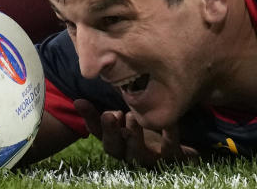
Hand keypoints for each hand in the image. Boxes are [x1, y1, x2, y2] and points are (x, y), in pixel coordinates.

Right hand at [74, 99, 198, 166]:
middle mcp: (129, 152)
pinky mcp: (171, 157)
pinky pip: (170, 149)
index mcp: (117, 140)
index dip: (89, 119)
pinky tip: (169, 121)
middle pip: (113, 148)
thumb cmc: (146, 125)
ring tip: (132, 117)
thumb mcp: (126, 113)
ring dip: (133, 137)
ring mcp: (150, 157)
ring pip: (137, 154)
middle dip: (110, 131)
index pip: (97, 132)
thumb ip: (107, 106)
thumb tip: (79, 99)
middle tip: (110, 115)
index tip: (82, 102)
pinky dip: (169, 135)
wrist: (177, 144)